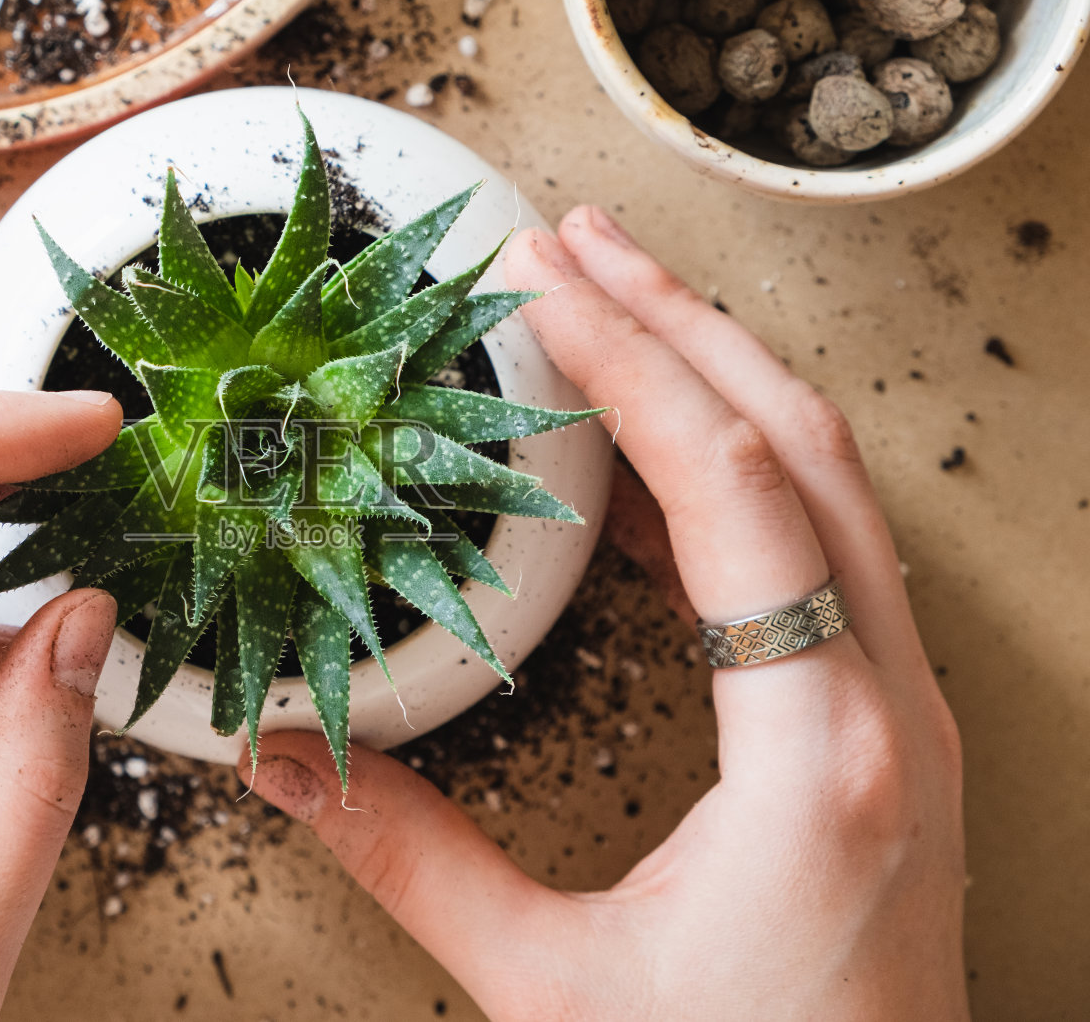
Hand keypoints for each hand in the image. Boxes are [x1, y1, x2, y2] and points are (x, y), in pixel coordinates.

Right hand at [241, 208, 966, 1020]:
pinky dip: (725, 474)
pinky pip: (814, 552)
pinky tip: (637, 465)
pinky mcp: (880, 728)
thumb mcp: (554, 988)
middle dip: (681, 322)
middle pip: (800, 446)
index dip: (634, 369)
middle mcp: (887, 707)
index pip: (736, 493)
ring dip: (712, 380)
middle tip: (576, 242)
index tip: (546, 289)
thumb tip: (289, 761)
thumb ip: (414, 861)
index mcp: (820, 753)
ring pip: (824, 486)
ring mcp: (899, 710)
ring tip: (604, 310)